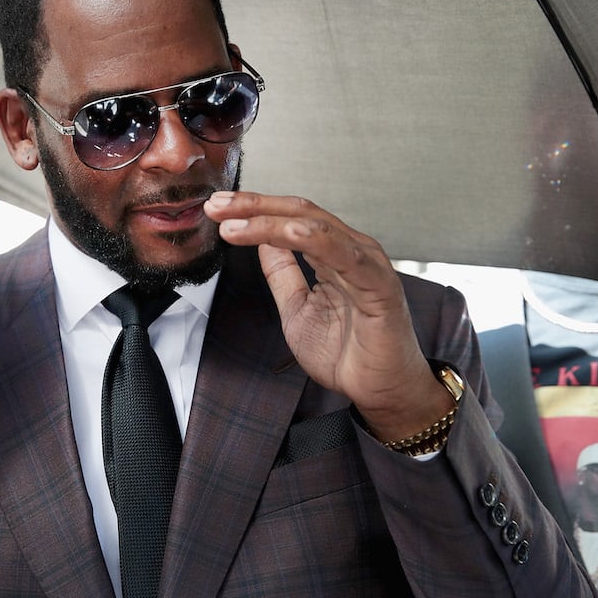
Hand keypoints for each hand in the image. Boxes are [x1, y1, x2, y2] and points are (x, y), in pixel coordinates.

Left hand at [204, 191, 451, 441]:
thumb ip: (282, 273)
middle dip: (255, 206)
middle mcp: (351, 249)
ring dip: (271, 221)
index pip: (290, 219)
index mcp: (333, 253)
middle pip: (300, 213)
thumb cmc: (347, 353)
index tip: (217, 210)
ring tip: (234, 224)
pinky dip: (315, 240)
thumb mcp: (296, 308)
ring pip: (315, 228)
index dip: (253, 210)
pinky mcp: (380, 285)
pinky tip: (287, 233)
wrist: (381, 392)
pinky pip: (345, 255)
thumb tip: (261, 241)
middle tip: (217, 206)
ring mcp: (367, 263)